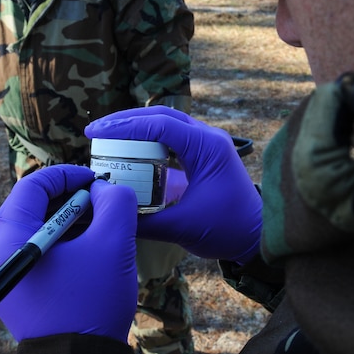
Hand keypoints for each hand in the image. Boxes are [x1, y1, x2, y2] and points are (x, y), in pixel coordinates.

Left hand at [0, 165, 138, 342]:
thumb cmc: (92, 303)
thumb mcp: (113, 244)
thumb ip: (113, 202)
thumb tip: (104, 190)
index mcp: (6, 243)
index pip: (31, 188)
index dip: (66, 176)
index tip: (96, 180)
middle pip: (27, 208)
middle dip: (66, 198)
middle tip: (97, 199)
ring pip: (30, 230)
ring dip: (63, 220)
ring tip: (96, 222)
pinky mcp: (12, 292)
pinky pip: (31, 252)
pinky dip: (57, 241)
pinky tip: (85, 246)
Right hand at [86, 107, 261, 263]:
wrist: (259, 236)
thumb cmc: (228, 230)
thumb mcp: (183, 227)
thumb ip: (144, 222)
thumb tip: (108, 215)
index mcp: (207, 147)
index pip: (159, 125)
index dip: (124, 126)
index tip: (95, 132)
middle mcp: (209, 139)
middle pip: (161, 116)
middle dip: (125, 121)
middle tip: (94, 131)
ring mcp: (208, 145)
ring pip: (167, 124)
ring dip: (137, 128)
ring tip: (106, 138)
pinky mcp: (205, 156)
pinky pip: (173, 139)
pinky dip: (149, 141)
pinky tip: (129, 151)